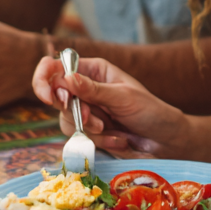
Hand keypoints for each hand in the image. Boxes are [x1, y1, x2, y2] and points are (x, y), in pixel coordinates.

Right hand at [32, 54, 189, 156]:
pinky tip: (118, 140)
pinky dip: (98, 142)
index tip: (48, 98)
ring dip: (89, 129)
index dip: (44, 79)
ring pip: (65, 120)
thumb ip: (93, 90)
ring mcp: (87, 110)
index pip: (56, 67)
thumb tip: (66, 78)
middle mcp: (86, 88)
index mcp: (94, 70)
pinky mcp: (90, 132)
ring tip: (112, 130)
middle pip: (57, 96)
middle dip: (75, 112)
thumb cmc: (150, 111)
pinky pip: (78, 137)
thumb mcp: (123, 97)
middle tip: (96, 121)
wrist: (166, 142)